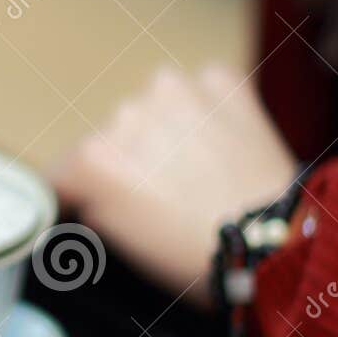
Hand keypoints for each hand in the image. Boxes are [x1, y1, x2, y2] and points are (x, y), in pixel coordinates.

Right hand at [50, 64, 299, 302]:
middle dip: (127, 158)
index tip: (96, 209)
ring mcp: (175, 91)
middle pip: (110, 136)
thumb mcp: (118, 243)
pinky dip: (207, 111)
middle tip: (159, 194)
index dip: (76, 194)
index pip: (60, 171)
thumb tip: (83, 192)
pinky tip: (222, 145)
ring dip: (166, 129)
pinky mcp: (220, 81)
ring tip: (197, 168)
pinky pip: (201, 90)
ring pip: (154, 108)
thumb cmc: (194, 255)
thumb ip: (88, 205)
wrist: (277, 244)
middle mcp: (125, 112)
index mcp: (92, 157)